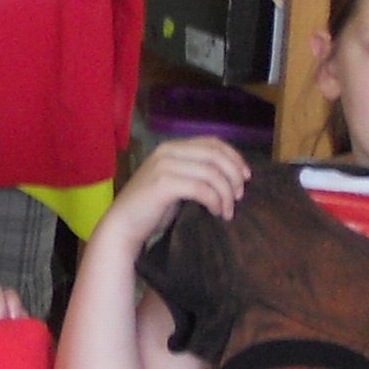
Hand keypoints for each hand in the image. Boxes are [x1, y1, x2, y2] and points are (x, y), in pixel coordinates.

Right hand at [111, 135, 249, 241]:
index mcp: (171, 148)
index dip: (234, 157)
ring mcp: (164, 166)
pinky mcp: (163, 184)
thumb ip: (194, 173)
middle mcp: (167, 151)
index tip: (246, 176)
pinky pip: (201, 188)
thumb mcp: (175, 183)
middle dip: (234, 175)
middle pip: (215, 155)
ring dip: (226, 193)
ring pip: (211, 172)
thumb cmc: (151, 208)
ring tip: (227, 210)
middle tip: (239, 196)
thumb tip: (230, 175)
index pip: (212, 143)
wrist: (122, 225)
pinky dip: (214, 201)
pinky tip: (215, 212)